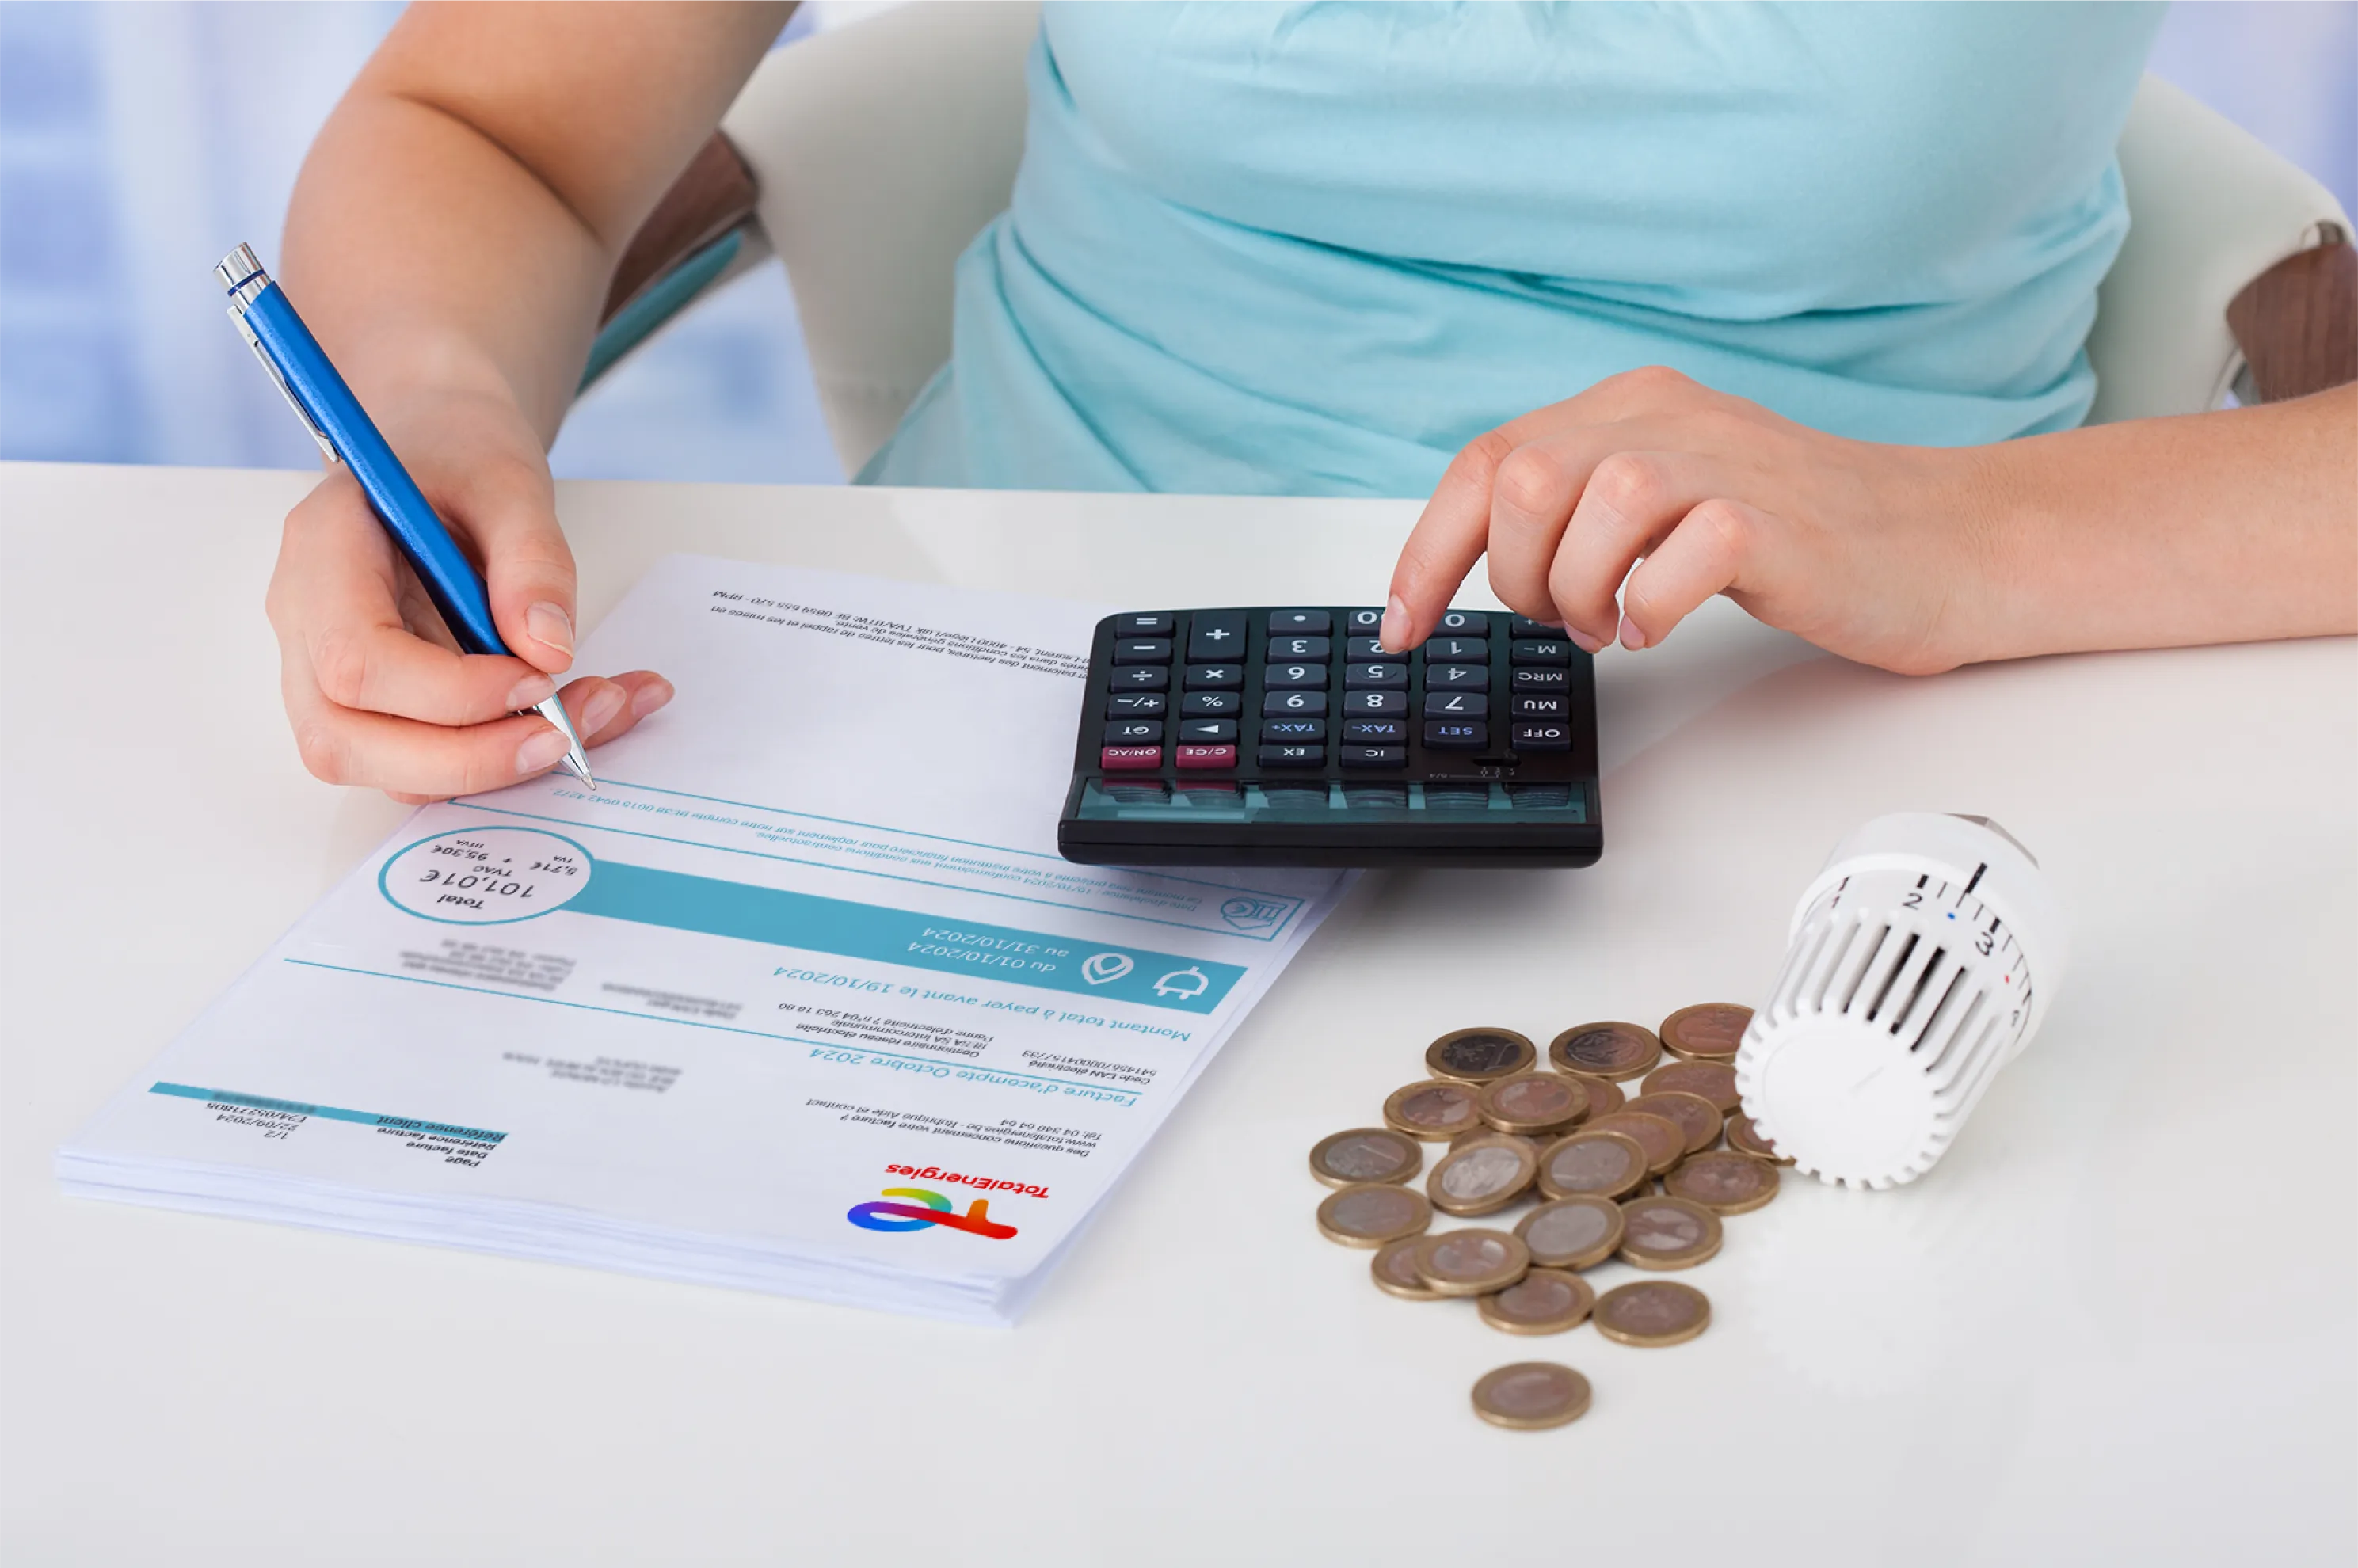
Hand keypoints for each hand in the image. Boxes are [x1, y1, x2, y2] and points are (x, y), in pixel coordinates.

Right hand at [264, 386, 670, 802]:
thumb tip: (550, 650)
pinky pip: (431, 757)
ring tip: (600, 711)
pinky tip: (591, 711)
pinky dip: (510, 752)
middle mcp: (307, 626)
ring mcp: (329, 674)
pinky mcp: (380, 703)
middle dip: (467, 759)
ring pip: (385, 768)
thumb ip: (530, 556)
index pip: (356, 659)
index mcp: (320, 553)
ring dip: (495, 766)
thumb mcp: (506, 477)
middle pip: (347, 740)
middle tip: (567, 735)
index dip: (448, 692)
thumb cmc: (455, 451)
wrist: (437, 446)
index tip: (538, 677)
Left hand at [1381, 367, 1996, 674]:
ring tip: (1617, 623)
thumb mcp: (1667, 503)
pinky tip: (1664, 625)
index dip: (1427, 551)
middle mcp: (1666, 418)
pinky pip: (1681, 553)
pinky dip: (1652, 606)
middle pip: (1520, 480)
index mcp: (1628, 408)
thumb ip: (1579, 511)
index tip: (1404, 625)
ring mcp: (1725, 463)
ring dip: (1579, 590)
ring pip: (1589, 504)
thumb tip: (1479, 567)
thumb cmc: (1802, 536)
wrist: (1941, 544)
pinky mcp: (1777, 520)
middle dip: (1514, 575)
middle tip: (1566, 619)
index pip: (1485, 462)